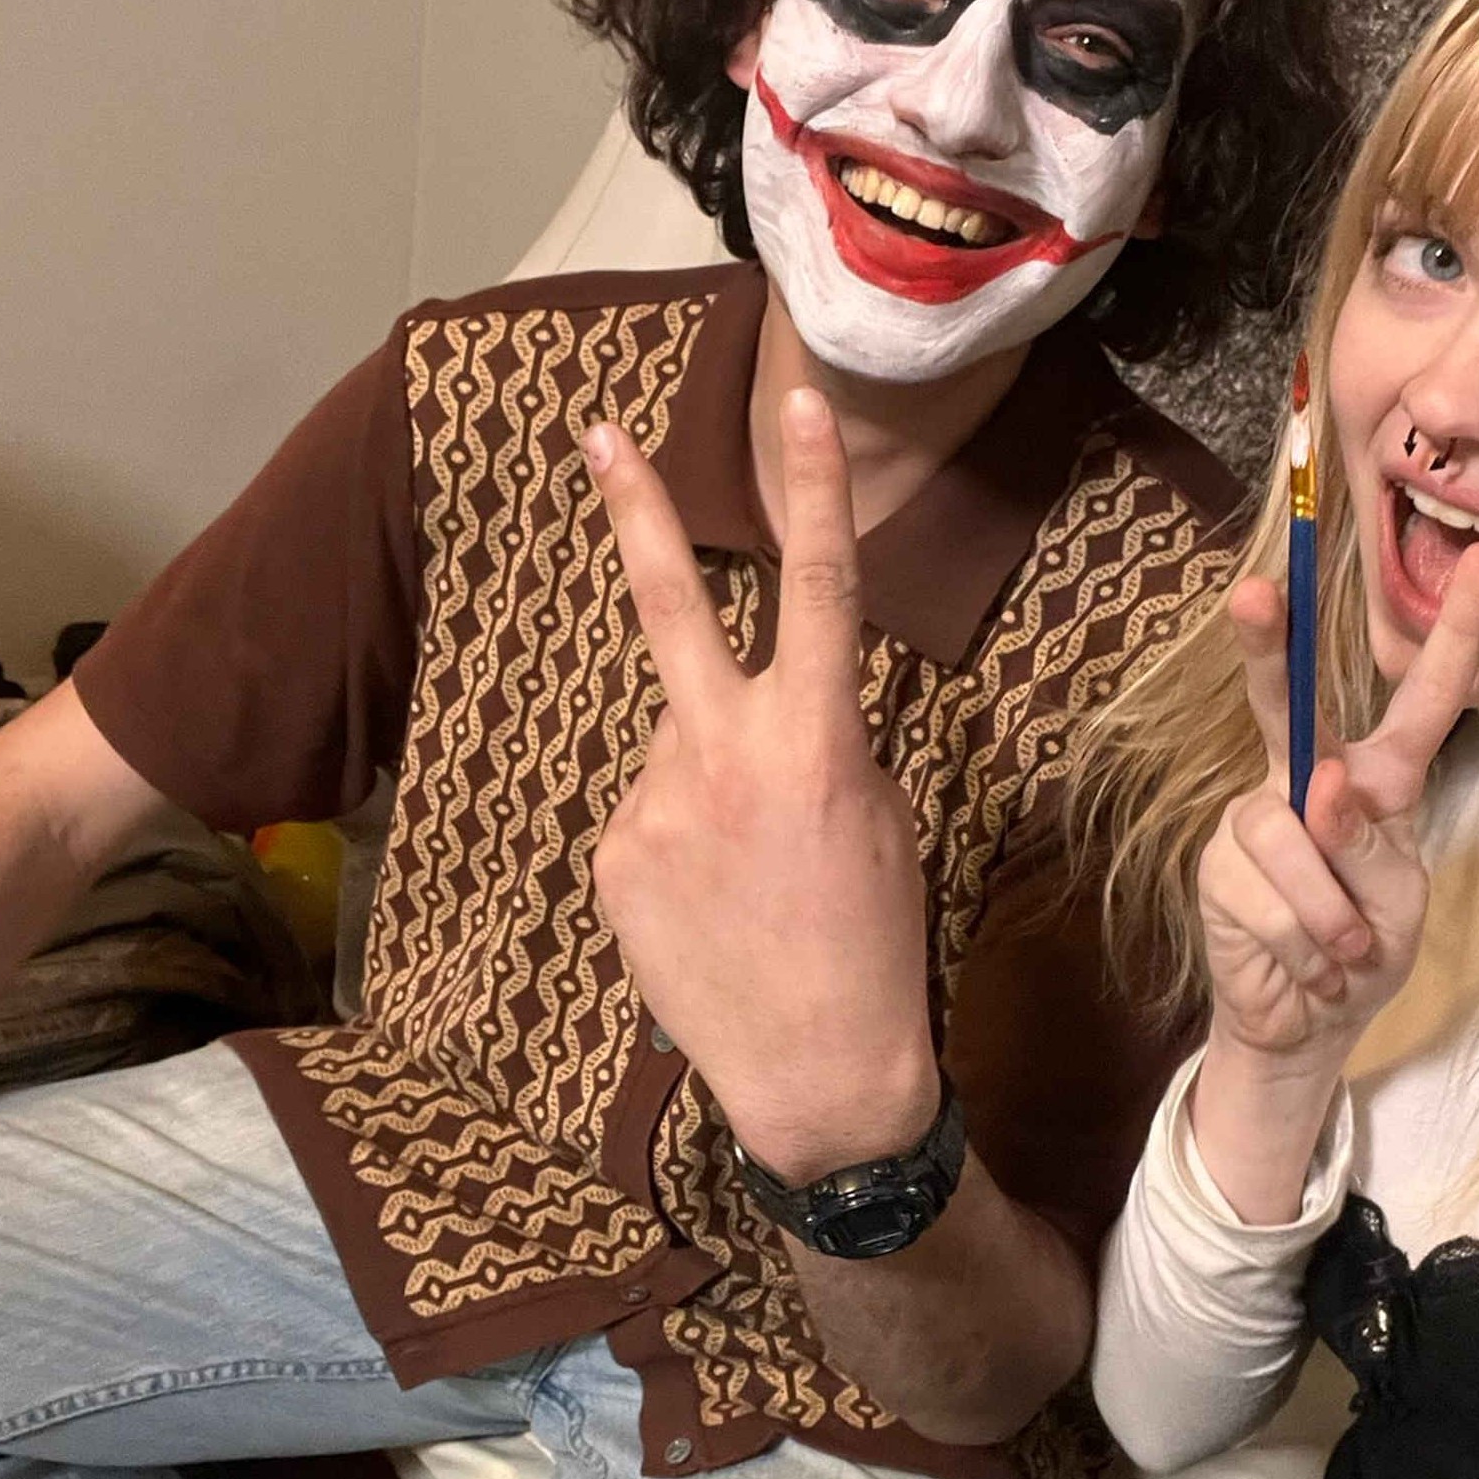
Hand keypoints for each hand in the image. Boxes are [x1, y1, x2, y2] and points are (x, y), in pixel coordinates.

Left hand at [583, 389, 937, 1183]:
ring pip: (675, 747)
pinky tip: (712, 906)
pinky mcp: (611, 859)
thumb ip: (824, 741)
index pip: (822, 586)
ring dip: (708, 779)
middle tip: (596, 432)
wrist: (817, 1078)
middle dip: (633, 508)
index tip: (800, 401)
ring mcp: (652, 806)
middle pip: (668, 604)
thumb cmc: (876, 944)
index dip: (816, 487)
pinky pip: (648, 816)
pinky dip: (680, 843)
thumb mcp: (883, 820)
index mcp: (815, 740)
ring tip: (749, 874)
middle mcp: (722, 754)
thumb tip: (772, 708)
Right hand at [1199, 545, 1478, 1088]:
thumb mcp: (1401, 904)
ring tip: (1343, 953)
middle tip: (1254, 592)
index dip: (1455, 635)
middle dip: (1268, 646)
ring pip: (1291, 838)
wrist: (1306, 1025)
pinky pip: (1268, 899)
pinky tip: (1308, 965)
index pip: (1420, 702)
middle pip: (1287, 703)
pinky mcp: (1217, 868)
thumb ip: (1372, 846)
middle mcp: (1303, 779)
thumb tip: (1320, 786)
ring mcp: (1252, 819)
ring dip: (1333, 917)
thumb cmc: (1366, 949)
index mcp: (1375, 778)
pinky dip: (1303, 946)